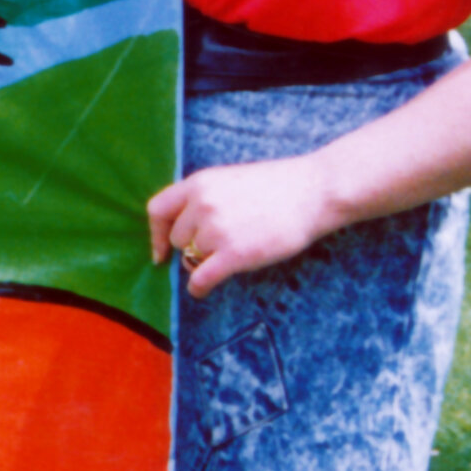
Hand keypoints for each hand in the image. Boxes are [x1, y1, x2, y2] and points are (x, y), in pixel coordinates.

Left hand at [148, 156, 337, 297]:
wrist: (315, 191)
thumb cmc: (279, 186)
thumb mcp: (231, 179)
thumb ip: (205, 198)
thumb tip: (186, 226)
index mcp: (199, 183)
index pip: (158, 209)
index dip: (155, 233)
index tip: (160, 251)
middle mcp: (202, 205)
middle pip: (177, 239)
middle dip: (192, 246)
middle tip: (217, 249)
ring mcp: (217, 230)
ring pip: (191, 258)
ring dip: (203, 263)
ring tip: (228, 257)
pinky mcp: (234, 254)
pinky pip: (201, 278)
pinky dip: (199, 288)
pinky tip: (202, 290)